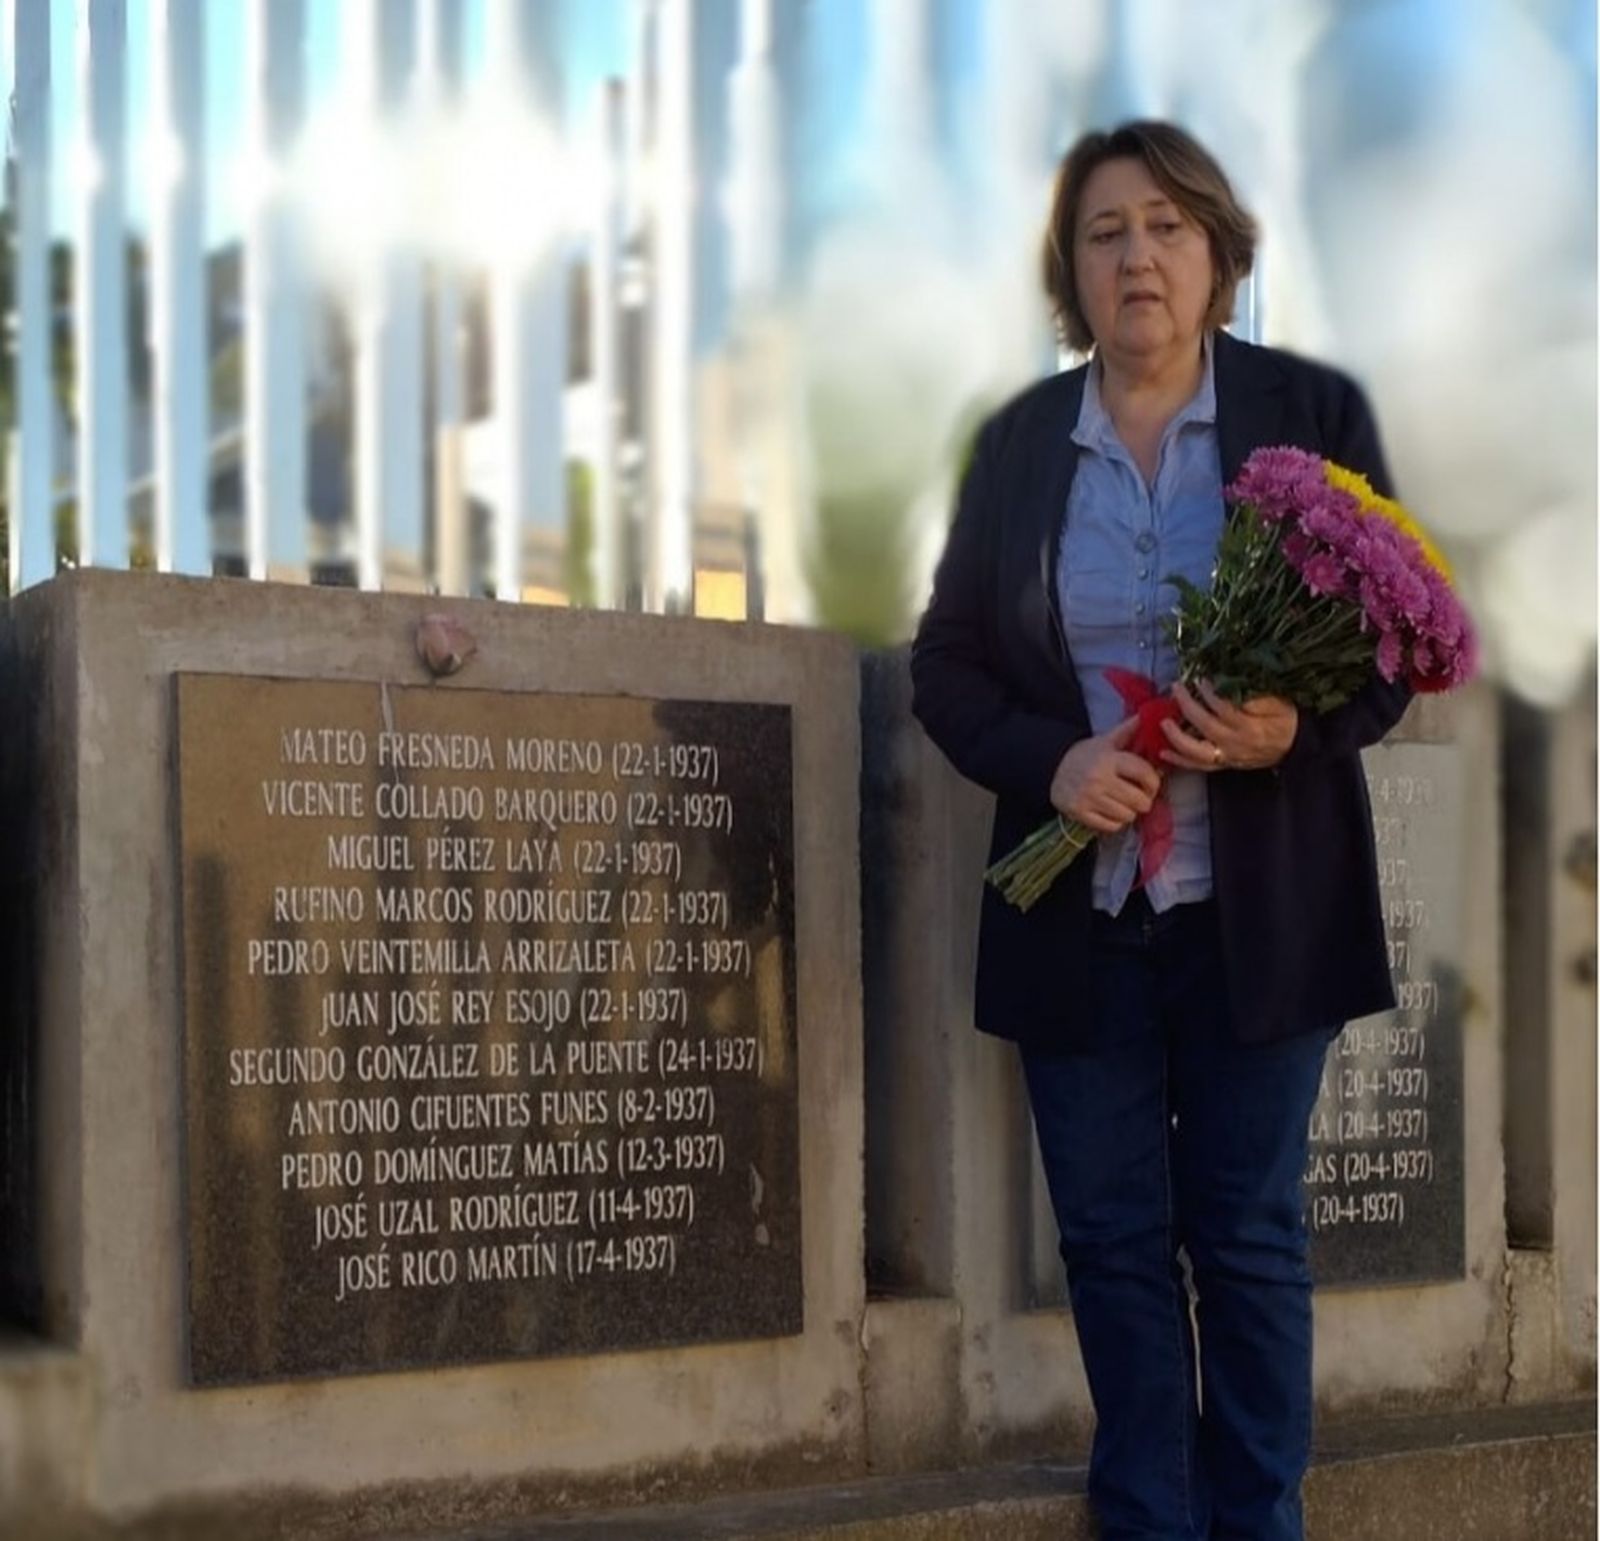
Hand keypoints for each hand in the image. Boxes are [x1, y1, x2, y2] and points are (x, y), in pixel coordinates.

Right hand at [1050, 717, 1163, 832]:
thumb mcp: (1106, 741)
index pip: (1145, 774)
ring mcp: (1088, 798)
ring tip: (1124, 804)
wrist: (1051, 768)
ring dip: (1130, 812)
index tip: (1151, 784)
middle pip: (1140, 800)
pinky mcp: (1079, 813)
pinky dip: (1116, 822)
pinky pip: (1111, 826)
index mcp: (1109, 759)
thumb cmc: (1086, 755)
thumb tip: (1149, 714)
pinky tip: (1111, 812)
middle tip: (1139, 797)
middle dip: (1144, 800)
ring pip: (1128, 816)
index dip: (1154, 782)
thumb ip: (1129, 730)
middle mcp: (1099, 779)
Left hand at [1160, 681, 1296, 771]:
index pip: (1223, 708)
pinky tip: (1163, 752)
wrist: (1295, 745)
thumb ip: (1256, 696)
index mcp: (1251, 726)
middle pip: (1205, 725)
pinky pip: (1199, 766)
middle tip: (1176, 688)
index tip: (1199, 679)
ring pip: (1197, 751)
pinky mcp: (1224, 764)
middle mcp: (1236, 743)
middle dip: (1187, 705)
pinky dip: (1180, 760)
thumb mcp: (1278, 702)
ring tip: (1163, 722)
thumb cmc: (1286, 718)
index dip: (1209, 693)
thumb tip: (1231, 687)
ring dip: (1177, 737)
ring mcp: (1228, 756)